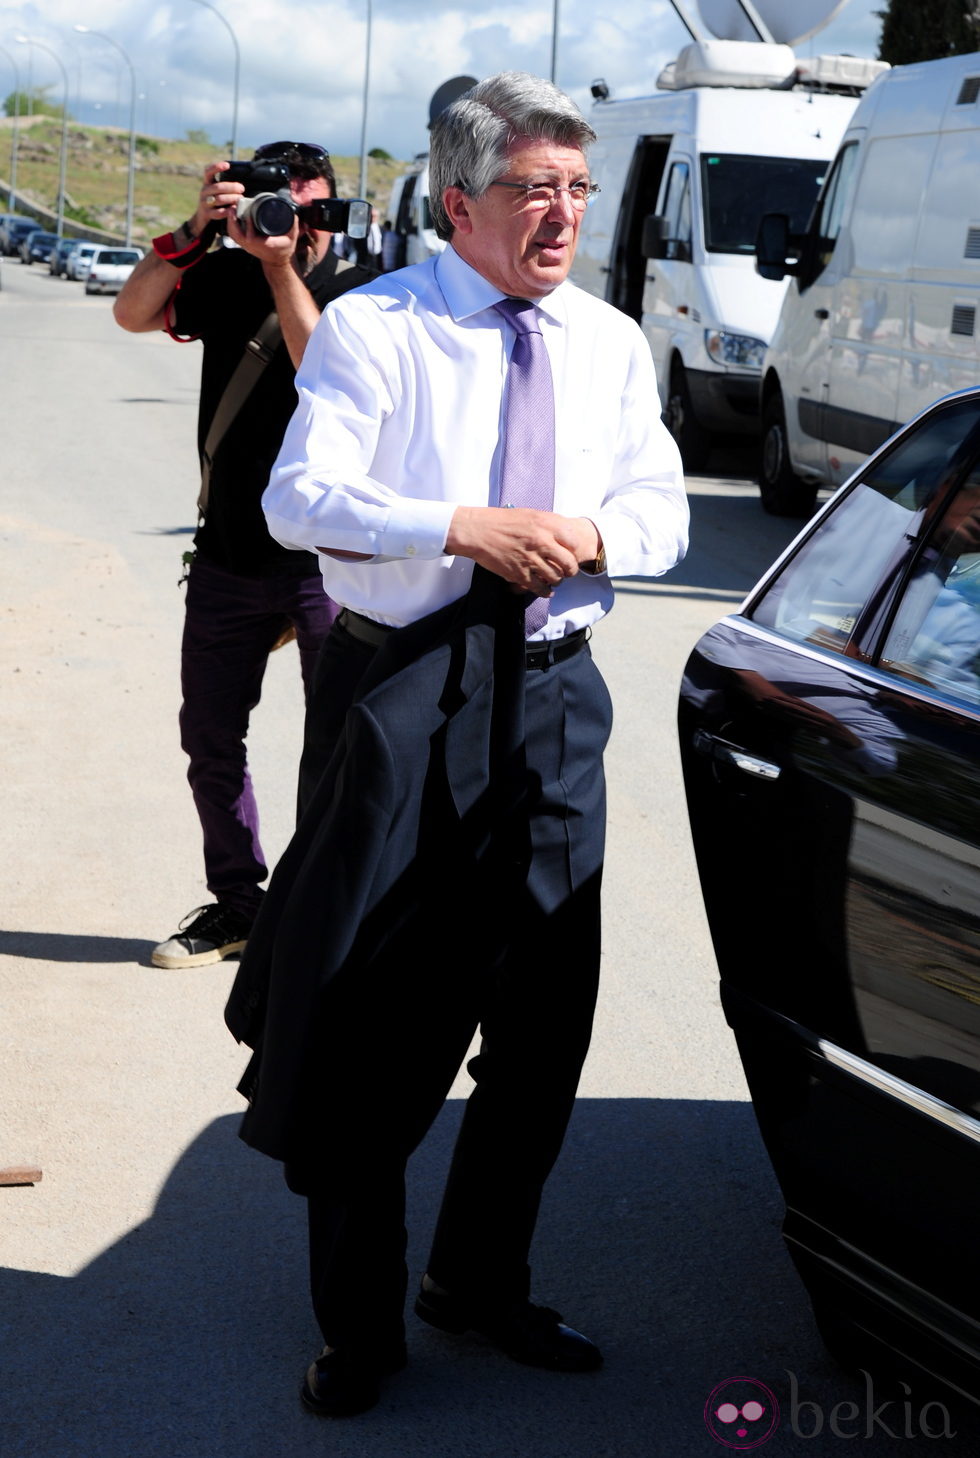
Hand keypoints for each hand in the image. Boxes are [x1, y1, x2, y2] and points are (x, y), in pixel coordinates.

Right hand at [192, 161, 243, 236]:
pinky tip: (234, 208)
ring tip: (240, 198)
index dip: (216, 167)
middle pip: (218, 187)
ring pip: (219, 199)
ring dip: (232, 198)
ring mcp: (204, 203)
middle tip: (242, 189)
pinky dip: (228, 210)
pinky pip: (218, 212)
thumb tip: (241, 182)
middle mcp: (204, 191)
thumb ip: (225, 185)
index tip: (227, 165)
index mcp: (207, 183)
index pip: (208, 172)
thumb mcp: (217, 190)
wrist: (203, 217)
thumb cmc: (215, 201)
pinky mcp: (207, 214)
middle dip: (232, 187)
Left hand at [227, 207, 297, 269]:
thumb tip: (293, 213)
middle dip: (233, 222)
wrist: (278, 261)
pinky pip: (234, 235)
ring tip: (232, 209)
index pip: (251, 238)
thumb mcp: (292, 238)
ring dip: (230, 222)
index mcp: (264, 244)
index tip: (248, 215)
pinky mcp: (244, 244)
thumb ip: (293, 225)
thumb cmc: (284, 249)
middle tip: (233, 208)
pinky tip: (231, 216)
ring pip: (234, 235)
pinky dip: (231, 226)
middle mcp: (253, 246)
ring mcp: (247, 246)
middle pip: (237, 236)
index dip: (248, 226)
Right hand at [445, 507, 599, 593]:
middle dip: (570, 571)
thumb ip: (550, 524)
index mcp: (546, 525)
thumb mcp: (531, 514)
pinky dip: (545, 592)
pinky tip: (545, 590)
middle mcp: (541, 542)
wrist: (477, 531)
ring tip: (554, 579)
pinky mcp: (519, 574)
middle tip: (567, 571)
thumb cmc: (502, 521)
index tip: (571, 554)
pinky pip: (540, 588)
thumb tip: (566, 535)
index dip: (575, 551)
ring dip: (557, 581)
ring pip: (556, 578)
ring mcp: (531, 559)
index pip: (574, 542)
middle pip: (569, 564)